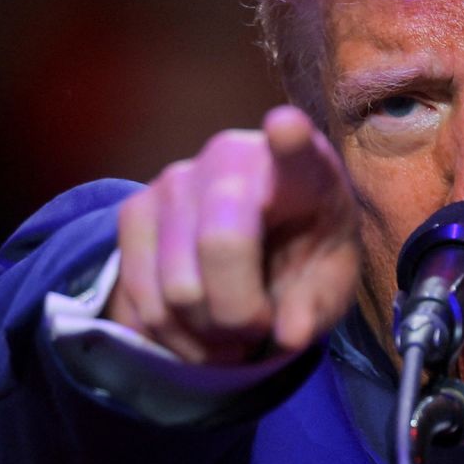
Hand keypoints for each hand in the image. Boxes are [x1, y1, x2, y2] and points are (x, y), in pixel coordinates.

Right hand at [108, 106, 359, 365]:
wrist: (260, 241)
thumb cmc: (305, 256)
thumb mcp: (330, 284)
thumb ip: (317, 306)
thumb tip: (291, 336)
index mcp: (301, 168)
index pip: (295, 146)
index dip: (290, 139)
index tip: (287, 127)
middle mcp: (230, 157)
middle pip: (221, 246)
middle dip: (241, 314)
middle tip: (259, 327)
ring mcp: (175, 179)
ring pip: (177, 290)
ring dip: (206, 334)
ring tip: (231, 330)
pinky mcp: (134, 209)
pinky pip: (140, 299)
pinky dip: (171, 335)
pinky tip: (197, 329)